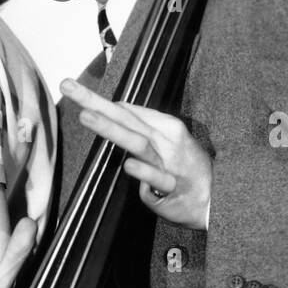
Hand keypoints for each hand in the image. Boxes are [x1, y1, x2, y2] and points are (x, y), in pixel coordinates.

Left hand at [60, 78, 211, 228]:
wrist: (218, 200)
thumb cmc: (187, 170)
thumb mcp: (168, 141)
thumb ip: (143, 125)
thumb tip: (117, 108)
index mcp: (164, 127)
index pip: (125, 110)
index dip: (97, 100)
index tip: (70, 86)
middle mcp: (166, 141)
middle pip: (126, 119)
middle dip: (96, 103)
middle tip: (69, 87)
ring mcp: (169, 163)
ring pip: (138, 143)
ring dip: (112, 129)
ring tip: (86, 116)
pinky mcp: (172, 188)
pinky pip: (157, 179)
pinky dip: (144, 173)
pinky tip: (128, 167)